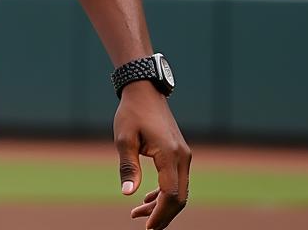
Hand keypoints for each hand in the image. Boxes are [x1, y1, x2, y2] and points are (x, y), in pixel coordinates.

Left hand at [114, 81, 190, 228]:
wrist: (144, 90)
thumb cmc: (132, 112)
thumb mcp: (124, 138)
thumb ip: (128, 166)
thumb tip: (128, 194)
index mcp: (170, 154)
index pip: (170, 194)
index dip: (160, 213)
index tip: (148, 227)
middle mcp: (182, 156)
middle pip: (179, 197)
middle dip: (163, 214)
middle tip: (145, 225)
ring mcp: (183, 155)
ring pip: (179, 190)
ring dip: (162, 204)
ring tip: (139, 213)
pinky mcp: (180, 153)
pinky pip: (177, 180)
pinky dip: (165, 192)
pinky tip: (148, 198)